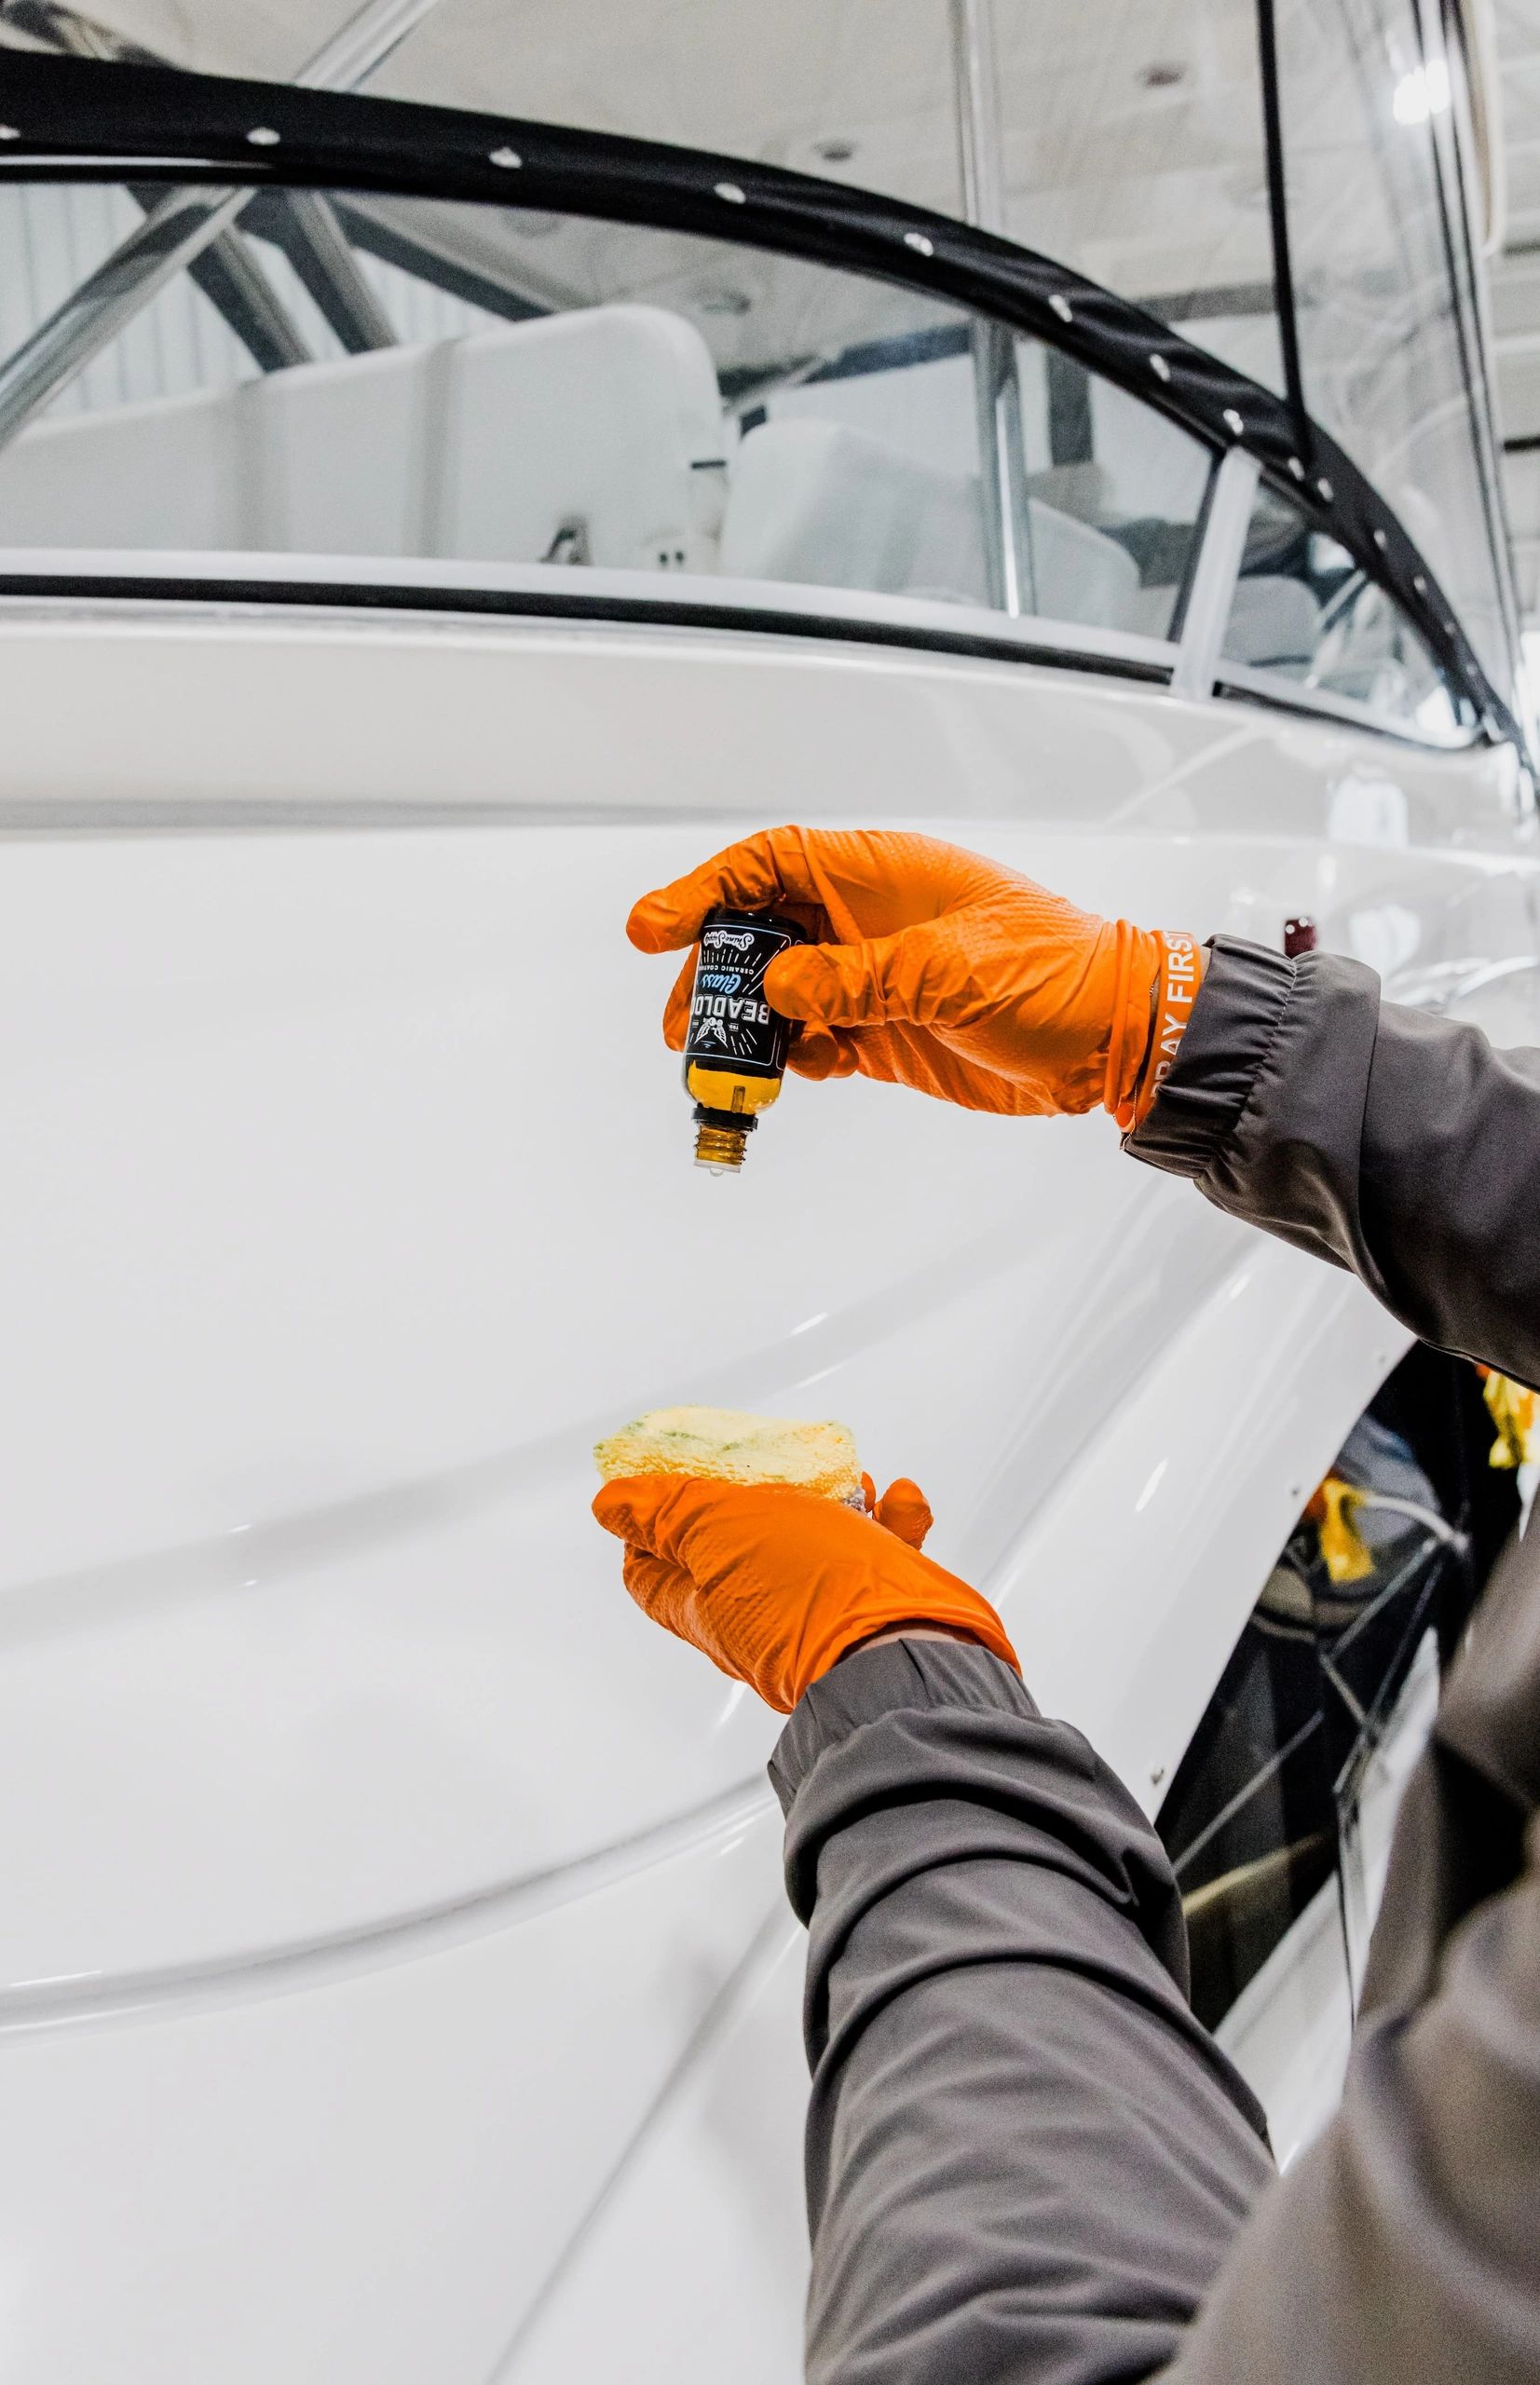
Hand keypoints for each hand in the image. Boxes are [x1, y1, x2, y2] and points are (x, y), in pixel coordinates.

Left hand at [592, 1470, 1017, 1712]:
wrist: (902, 1643)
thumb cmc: (808, 1593)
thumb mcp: (719, 1531)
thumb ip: (668, 1513)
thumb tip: (612, 1504)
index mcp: (701, 1603)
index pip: (650, 1565)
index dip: (649, 1520)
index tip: (661, 1477)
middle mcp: (754, 1611)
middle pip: (735, 1545)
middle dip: (752, 1495)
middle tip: (764, 1460)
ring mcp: (814, 1608)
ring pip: (812, 1542)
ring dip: (829, 1499)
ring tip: (846, 1477)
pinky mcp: (872, 1604)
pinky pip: (875, 1553)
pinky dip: (887, 1520)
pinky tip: (897, 1500)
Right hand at [628, 826, 1199, 1124]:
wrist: (1115, 1039)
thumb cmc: (1058, 973)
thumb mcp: (956, 967)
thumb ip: (861, 977)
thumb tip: (781, 989)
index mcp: (882, 876)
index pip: (772, 864)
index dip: (707, 888)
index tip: (657, 925)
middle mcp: (866, 923)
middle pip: (758, 933)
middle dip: (714, 972)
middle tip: (685, 1021)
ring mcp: (870, 981)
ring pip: (778, 995)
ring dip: (744, 1027)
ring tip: (720, 1065)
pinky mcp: (883, 1035)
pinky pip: (812, 1043)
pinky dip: (791, 1061)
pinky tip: (794, 1075)